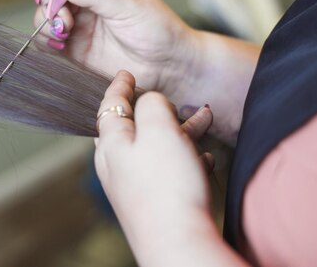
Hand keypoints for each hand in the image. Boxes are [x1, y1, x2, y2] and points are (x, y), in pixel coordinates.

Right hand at [34, 0, 195, 91]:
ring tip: (63, 32)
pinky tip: (59, 45)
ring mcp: (81, 28)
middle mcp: (87, 5)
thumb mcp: (129, 5)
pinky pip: (53, 44)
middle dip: (50, 7)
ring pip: (49, 21)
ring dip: (47, 24)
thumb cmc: (159, 30)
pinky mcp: (78, 52)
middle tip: (61, 19)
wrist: (170, 65)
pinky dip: (48, 43)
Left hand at [94, 71, 213, 250]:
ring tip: (206, 123)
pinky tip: (203, 160)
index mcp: (111, 143)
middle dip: (162, 111)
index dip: (120, 85)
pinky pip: (166, 170)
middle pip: (137, 126)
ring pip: (156, 147)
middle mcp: (116, 164)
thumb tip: (150, 100)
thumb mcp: (159, 130)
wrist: (178, 244)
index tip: (127, 73)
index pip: (110, 105)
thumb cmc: (166, 187)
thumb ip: (151, 105)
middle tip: (182, 101)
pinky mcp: (151, 201)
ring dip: (181, 133)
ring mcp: (133, 184)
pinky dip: (183, 158)